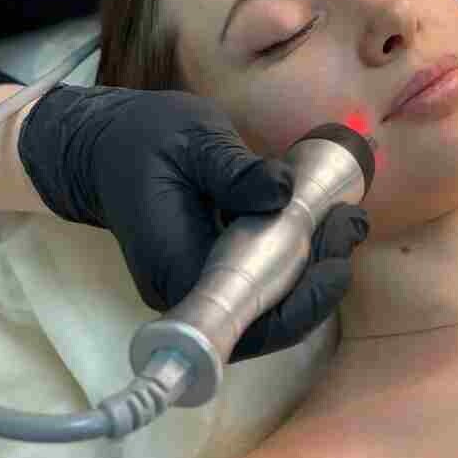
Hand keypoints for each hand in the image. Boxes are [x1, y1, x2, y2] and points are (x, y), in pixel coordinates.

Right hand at [17, 85, 369, 360]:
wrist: (106, 148)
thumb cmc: (141, 140)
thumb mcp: (190, 141)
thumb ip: (233, 169)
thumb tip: (281, 194)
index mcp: (175, 268)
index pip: (246, 318)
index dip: (300, 304)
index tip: (335, 257)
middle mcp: (188, 292)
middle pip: (268, 318)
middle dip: (320, 280)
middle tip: (351, 222)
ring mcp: (201, 285)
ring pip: (270, 303)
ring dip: (316, 270)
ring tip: (348, 220)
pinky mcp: (213, 271)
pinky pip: (263, 282)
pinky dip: (299, 260)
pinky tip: (324, 225)